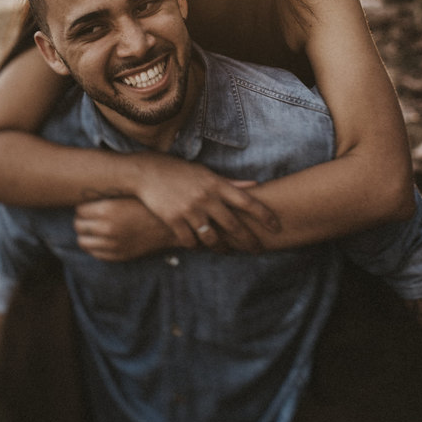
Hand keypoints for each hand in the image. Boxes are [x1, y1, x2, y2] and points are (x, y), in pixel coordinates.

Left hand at [74, 198, 173, 260]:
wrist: (169, 225)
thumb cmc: (149, 205)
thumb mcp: (127, 194)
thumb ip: (107, 195)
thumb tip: (87, 192)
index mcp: (107, 210)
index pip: (79, 209)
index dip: (84, 207)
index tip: (90, 205)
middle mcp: (107, 228)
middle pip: (78, 225)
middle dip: (82, 220)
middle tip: (90, 217)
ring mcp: (112, 244)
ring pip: (83, 242)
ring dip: (86, 235)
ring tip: (94, 229)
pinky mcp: (118, 256)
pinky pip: (95, 254)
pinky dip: (95, 247)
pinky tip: (103, 239)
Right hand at [130, 153, 279, 251]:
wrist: (145, 172)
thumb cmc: (178, 171)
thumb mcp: (205, 172)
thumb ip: (230, 182)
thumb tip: (255, 184)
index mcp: (216, 184)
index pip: (247, 201)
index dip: (264, 215)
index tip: (276, 226)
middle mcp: (205, 198)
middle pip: (234, 225)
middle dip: (248, 241)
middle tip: (257, 250)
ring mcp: (189, 210)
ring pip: (212, 238)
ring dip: (222, 248)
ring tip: (227, 251)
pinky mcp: (173, 220)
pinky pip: (190, 241)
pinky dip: (196, 247)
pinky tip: (200, 247)